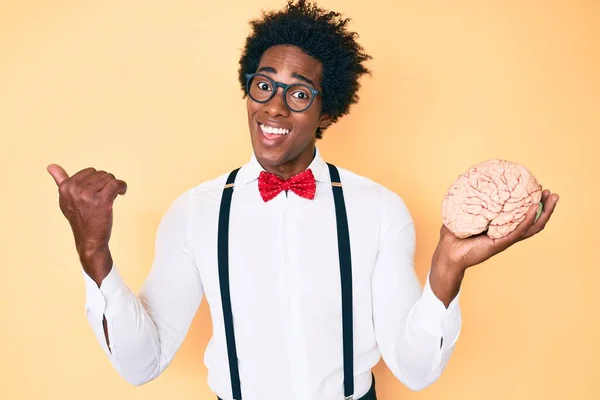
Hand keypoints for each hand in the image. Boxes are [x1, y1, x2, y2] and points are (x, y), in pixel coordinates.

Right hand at [47, 164, 126, 257]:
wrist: (89, 239)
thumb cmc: (79, 218)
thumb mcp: (66, 199)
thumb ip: (60, 181)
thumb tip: (50, 166)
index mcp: (65, 187)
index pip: (89, 171)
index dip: (97, 181)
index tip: (97, 192)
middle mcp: (74, 190)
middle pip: (101, 174)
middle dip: (106, 183)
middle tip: (104, 197)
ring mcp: (87, 195)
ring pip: (109, 178)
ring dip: (114, 186)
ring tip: (111, 197)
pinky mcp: (102, 201)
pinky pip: (116, 184)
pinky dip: (122, 186)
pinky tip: (121, 193)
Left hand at [434, 189, 558, 271]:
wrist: (447, 253)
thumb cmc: (452, 236)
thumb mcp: (461, 215)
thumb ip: (466, 202)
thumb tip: (467, 182)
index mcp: (500, 227)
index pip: (521, 216)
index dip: (532, 205)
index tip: (537, 190)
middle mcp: (506, 233)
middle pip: (533, 221)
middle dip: (545, 207)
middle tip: (550, 193)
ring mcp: (505, 239)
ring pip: (532, 226)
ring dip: (544, 212)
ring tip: (551, 198)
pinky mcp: (500, 244)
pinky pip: (518, 231)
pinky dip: (528, 220)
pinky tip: (534, 208)